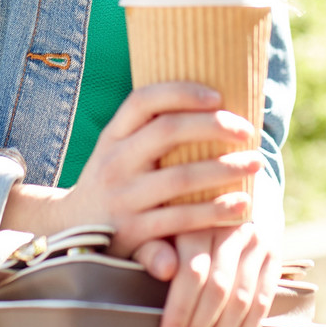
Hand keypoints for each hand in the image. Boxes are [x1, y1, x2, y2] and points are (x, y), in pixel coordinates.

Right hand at [1, 82, 261, 254]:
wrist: (69, 232)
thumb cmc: (112, 182)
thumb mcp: (117, 150)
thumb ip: (150, 129)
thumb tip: (209, 100)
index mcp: (112, 135)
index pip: (144, 100)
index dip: (182, 92)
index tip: (218, 95)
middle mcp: (114, 162)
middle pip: (167, 132)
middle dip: (213, 127)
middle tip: (247, 131)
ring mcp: (121, 198)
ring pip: (180, 178)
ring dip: (224, 169)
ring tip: (255, 163)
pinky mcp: (132, 233)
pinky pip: (180, 220)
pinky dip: (214, 213)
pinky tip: (240, 206)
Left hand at [134, 175, 283, 326]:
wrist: (231, 170)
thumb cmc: (182, 202)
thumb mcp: (160, 216)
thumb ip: (155, 244)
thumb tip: (162, 271)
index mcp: (199, 214)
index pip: (192, 270)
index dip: (180, 310)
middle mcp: (231, 226)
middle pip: (218, 289)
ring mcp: (256, 239)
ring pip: (243, 299)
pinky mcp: (274, 252)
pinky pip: (264, 299)